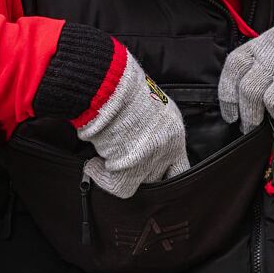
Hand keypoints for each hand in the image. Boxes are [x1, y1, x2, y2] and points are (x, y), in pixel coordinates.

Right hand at [77, 52, 188, 198]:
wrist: (110, 85)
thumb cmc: (122, 86)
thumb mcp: (147, 103)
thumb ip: (149, 125)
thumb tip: (137, 137)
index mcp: (174, 130)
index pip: (180, 165)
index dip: (166, 172)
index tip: (152, 174)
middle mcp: (168, 147)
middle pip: (161, 177)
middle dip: (142, 175)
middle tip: (123, 167)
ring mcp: (152, 159)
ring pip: (140, 184)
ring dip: (120, 175)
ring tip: (103, 162)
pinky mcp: (132, 168)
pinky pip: (118, 187)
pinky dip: (102, 178)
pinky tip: (93, 165)